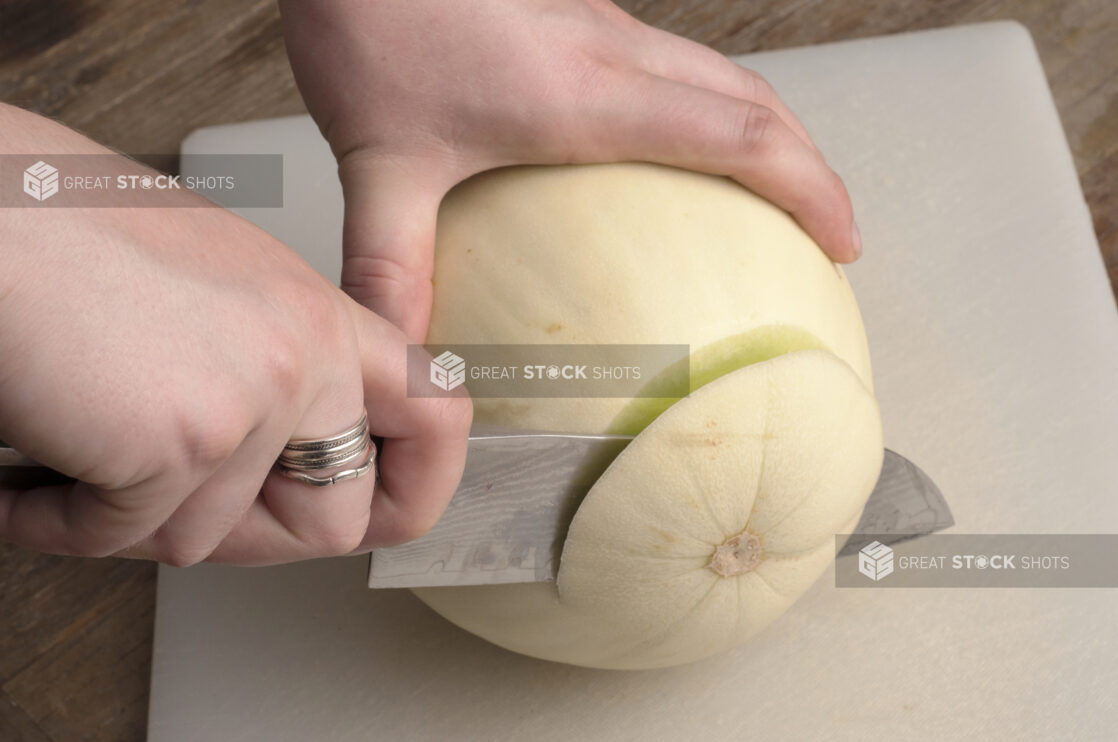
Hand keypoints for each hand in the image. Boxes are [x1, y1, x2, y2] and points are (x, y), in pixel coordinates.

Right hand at [0, 105, 470, 564]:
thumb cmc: (55, 234)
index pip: (434, 416)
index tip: (382, 514)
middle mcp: (305, 350)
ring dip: (126, 521)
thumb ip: (265, 370)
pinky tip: (23, 477)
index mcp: (317, 312)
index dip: (419, 486)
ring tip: (73, 454)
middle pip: (333, 522)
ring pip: (208, 540)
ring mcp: (254, 395)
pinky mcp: (181, 437)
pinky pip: (122, 537)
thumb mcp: (206, 289)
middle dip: (245, 541)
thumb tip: (282, 468)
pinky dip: (57, 522)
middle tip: (168, 510)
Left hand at [279, 0, 860, 340]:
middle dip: (810, 163)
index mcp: (586, 94)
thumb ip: (394, 267)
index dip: (809, 187)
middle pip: (753, 98)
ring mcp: (597, 24)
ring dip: (767, 128)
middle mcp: (610, 52)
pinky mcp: (573, 14)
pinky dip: (710, 106)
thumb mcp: (379, 160)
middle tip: (830, 228)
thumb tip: (411, 369)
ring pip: (720, 73)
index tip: (844, 240)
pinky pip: (672, 62)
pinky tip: (674, 143)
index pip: (737, 135)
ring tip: (779, 188)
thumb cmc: (368, 18)